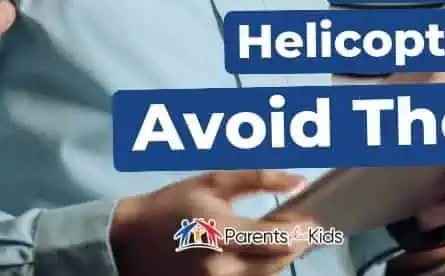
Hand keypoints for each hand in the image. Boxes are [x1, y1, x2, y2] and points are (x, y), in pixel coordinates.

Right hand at [111, 170, 319, 275]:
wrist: (129, 241)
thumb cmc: (172, 206)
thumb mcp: (212, 181)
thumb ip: (257, 178)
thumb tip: (297, 181)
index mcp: (222, 233)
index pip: (278, 240)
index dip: (303, 231)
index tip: (315, 220)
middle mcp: (221, 267)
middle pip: (278, 263)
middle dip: (298, 245)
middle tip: (308, 228)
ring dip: (282, 259)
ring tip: (288, 239)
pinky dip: (262, 269)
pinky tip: (264, 253)